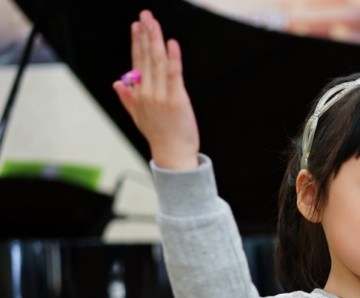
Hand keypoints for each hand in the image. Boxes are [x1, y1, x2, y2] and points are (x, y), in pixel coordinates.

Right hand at [112, 10, 199, 169]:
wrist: (172, 154)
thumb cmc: (159, 136)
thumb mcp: (138, 117)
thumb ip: (128, 98)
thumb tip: (117, 83)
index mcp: (138, 94)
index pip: (136, 62)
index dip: (137, 42)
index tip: (137, 25)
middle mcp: (146, 92)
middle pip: (145, 57)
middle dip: (145, 34)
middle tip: (145, 15)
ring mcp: (160, 95)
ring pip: (157, 62)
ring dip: (155, 39)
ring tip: (154, 22)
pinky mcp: (176, 99)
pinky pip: (173, 74)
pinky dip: (173, 58)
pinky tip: (171, 43)